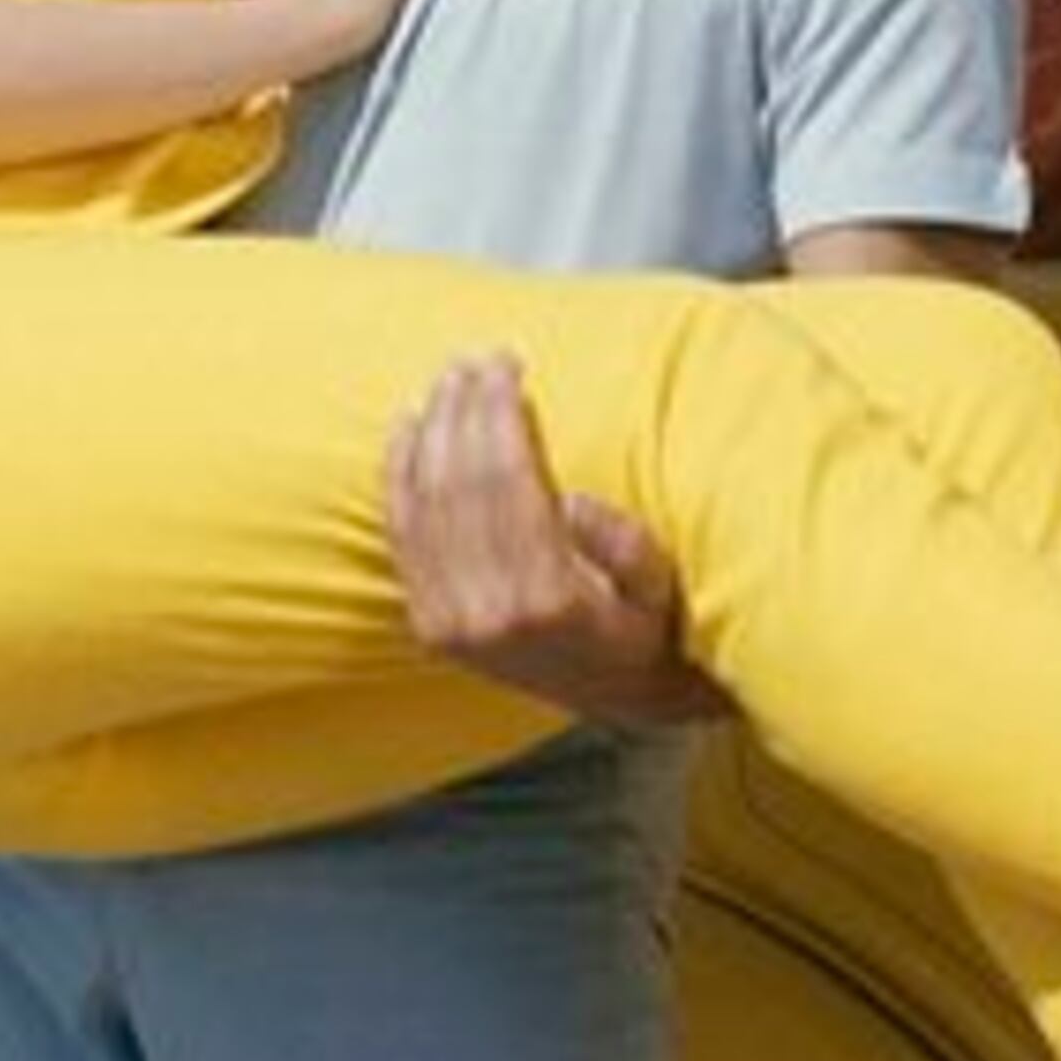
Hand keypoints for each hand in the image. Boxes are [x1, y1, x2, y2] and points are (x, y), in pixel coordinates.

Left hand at [383, 357, 730, 727]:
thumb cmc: (647, 630)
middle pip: (460, 485)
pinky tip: (407, 431)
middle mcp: (487, 614)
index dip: (500, 414)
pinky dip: (399, 476)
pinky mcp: (428, 624)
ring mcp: (449, 623)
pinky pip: (402, 535)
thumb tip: (571, 501)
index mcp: (547, 599)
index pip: (507, 481)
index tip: (504, 365)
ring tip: (446, 383)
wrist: (619, 699)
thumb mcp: (662, 590)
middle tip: (473, 361)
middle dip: (464, 412)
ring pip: (425, 504)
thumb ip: (624, 548)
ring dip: (431, 433)